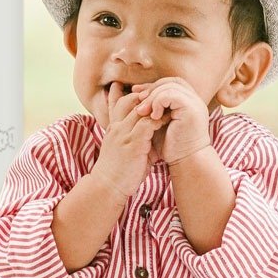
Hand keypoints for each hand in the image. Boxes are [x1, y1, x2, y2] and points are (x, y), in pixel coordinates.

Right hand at [91, 81, 167, 196]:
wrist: (108, 187)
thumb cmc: (119, 172)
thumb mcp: (125, 150)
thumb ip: (136, 139)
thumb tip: (152, 134)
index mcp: (113, 128)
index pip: (119, 103)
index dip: (131, 94)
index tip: (146, 90)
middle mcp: (116, 127)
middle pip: (129, 100)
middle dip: (146, 94)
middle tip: (162, 92)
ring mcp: (123, 134)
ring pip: (139, 108)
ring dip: (155, 105)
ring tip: (170, 103)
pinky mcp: (132, 143)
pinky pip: (147, 123)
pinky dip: (159, 119)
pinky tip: (169, 119)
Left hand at [130, 77, 210, 165]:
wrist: (185, 162)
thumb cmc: (172, 146)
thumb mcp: (158, 122)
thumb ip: (151, 108)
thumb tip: (134, 93)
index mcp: (188, 101)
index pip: (170, 83)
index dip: (153, 86)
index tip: (136, 93)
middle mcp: (195, 99)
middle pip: (170, 82)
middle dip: (151, 89)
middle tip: (137, 99)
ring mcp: (195, 103)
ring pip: (169, 87)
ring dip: (152, 97)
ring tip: (142, 111)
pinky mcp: (192, 109)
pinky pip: (172, 95)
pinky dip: (159, 102)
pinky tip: (153, 116)